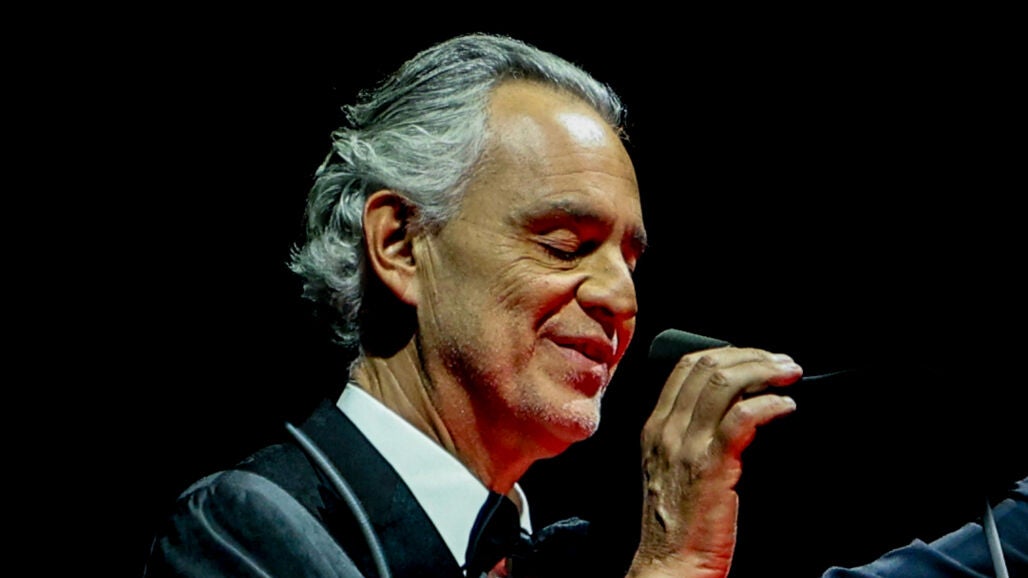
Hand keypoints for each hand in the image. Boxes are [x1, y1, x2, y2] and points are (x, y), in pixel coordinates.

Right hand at [627, 347, 801, 577]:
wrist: (670, 565)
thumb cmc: (680, 525)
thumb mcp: (675, 469)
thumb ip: (693, 437)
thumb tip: (738, 408)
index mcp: (656, 427)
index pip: (687, 367)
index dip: (728, 353)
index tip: (758, 358)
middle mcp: (665, 430)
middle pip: (706, 366)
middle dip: (752, 356)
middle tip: (783, 363)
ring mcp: (685, 447)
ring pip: (723, 384)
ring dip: (763, 372)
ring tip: (789, 376)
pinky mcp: (709, 467)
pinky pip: (741, 419)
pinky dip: (768, 405)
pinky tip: (786, 406)